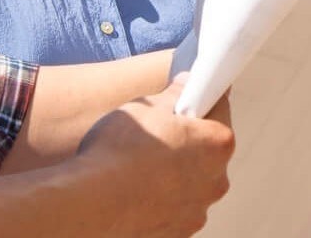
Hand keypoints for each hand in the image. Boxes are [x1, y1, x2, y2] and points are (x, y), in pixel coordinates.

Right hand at [70, 76, 234, 236]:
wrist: (91, 203)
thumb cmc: (118, 155)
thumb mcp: (146, 107)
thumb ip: (174, 95)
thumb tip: (183, 87)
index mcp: (217, 143)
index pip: (219, 108)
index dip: (199, 99)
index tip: (187, 99)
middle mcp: (216, 180)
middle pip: (207, 150)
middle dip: (187, 140)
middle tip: (156, 134)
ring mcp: (197, 210)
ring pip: (191, 182)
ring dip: (174, 174)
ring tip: (139, 167)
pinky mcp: (177, 231)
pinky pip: (175, 207)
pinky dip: (161, 200)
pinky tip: (137, 191)